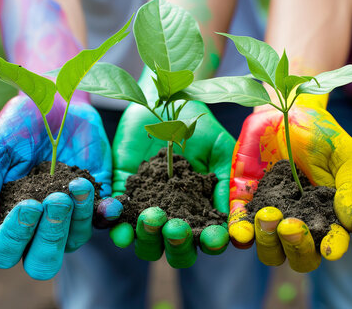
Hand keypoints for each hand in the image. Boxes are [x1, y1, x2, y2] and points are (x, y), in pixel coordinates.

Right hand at [0, 95, 110, 279]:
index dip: (15, 236)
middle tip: (55, 200)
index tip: (28, 204)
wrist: (56, 102)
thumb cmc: (16, 127)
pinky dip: (106, 215)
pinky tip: (108, 201)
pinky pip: (103, 221)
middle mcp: (38, 225)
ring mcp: (69, 216)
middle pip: (41, 261)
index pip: (5, 251)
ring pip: (74, 241)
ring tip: (76, 184)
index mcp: (5, 219)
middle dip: (49, 236)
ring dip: (77, 218)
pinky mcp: (96, 200)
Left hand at [98, 100, 234, 267]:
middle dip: (177, 245)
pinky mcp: (122, 196)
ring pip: (146, 243)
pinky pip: (115, 221)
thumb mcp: (220, 149)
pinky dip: (115, 225)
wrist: (163, 102)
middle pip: (177, 250)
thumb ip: (228, 183)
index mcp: (203, 209)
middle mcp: (176, 216)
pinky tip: (118, 221)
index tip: (213, 239)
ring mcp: (148, 209)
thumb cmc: (197, 125)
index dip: (212, 243)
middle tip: (175, 228)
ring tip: (150, 218)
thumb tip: (237, 223)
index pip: (210, 238)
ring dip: (147, 239)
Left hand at [228, 95, 351, 271]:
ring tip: (268, 215)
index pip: (332, 242)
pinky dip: (240, 234)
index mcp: (327, 216)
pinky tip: (241, 231)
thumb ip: (351, 185)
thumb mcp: (344, 154)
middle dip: (296, 247)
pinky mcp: (245, 203)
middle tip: (290, 225)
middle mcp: (300, 222)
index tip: (329, 248)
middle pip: (300, 257)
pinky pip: (240, 229)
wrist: (285, 110)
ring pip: (269, 250)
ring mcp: (271, 215)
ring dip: (268, 242)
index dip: (332, 247)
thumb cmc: (321, 133)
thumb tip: (350, 221)